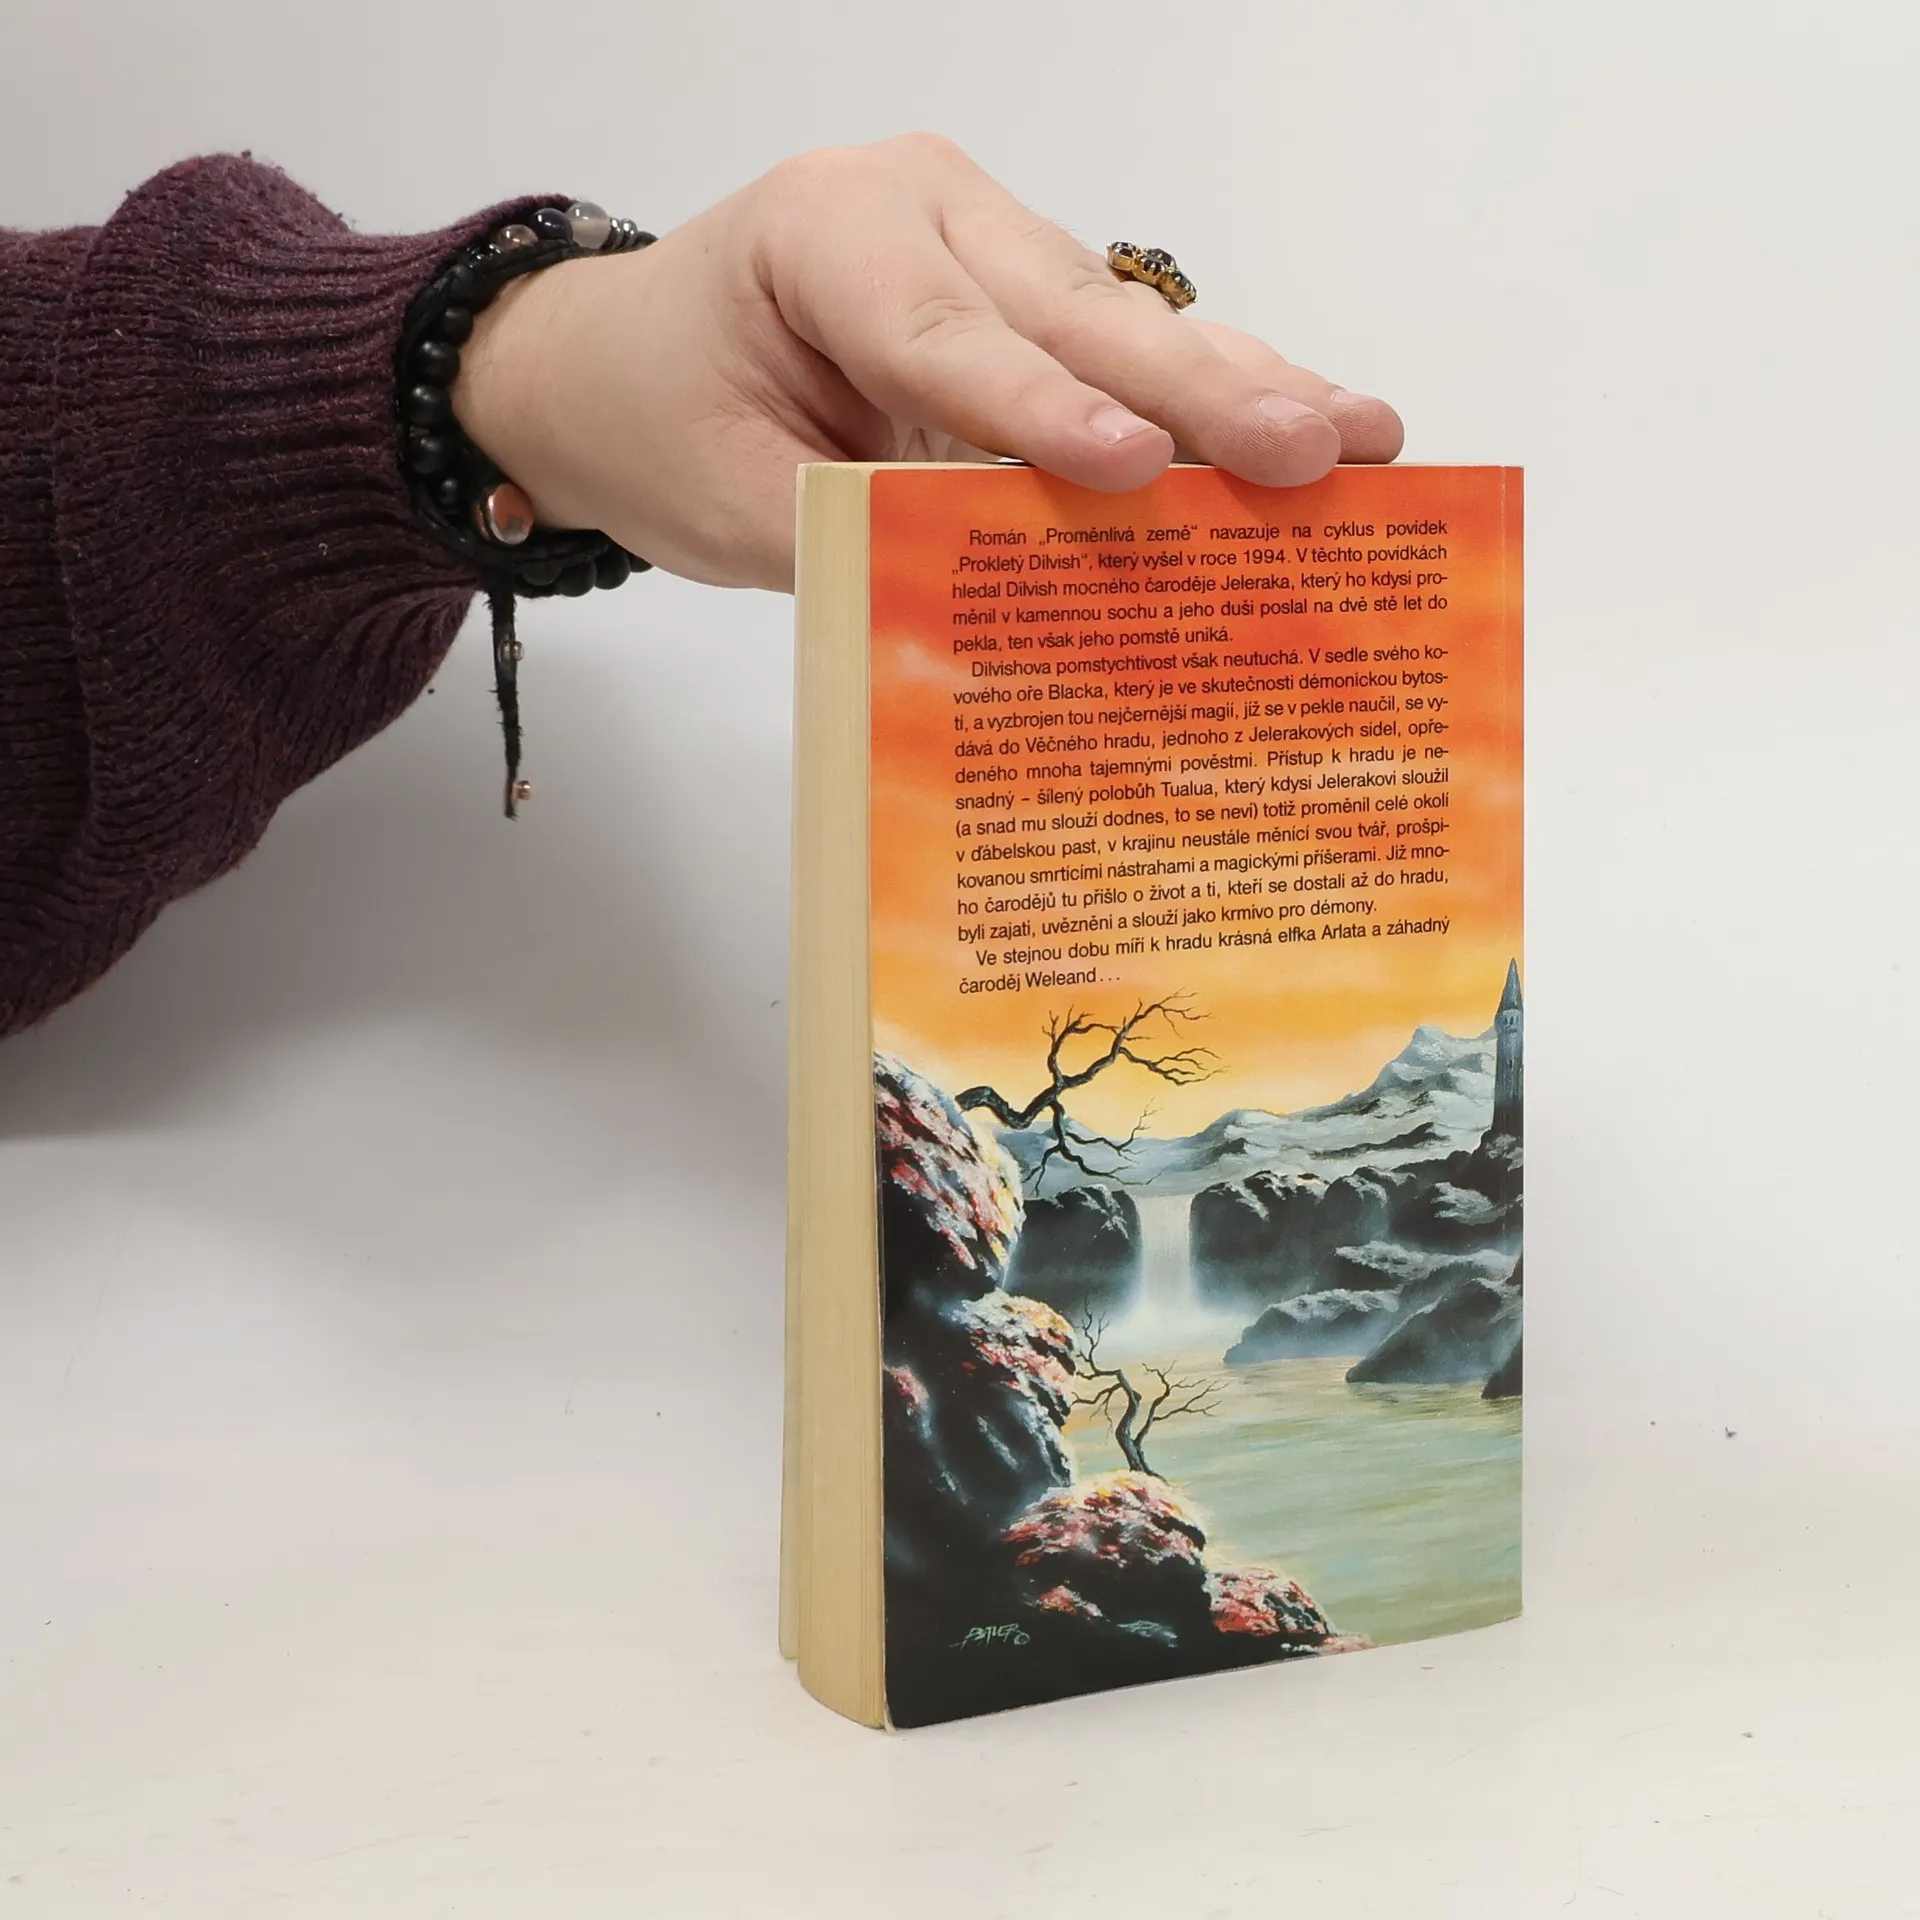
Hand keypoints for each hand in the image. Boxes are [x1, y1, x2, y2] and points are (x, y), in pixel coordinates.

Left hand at [453, 134, 1403, 593]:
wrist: (620, 362)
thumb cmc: (657, 414)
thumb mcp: (723, 497)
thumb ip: (851, 541)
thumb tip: (992, 621)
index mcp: (825, 234)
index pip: (943, 334)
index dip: (1043, 411)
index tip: (1136, 471)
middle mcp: (924, 210)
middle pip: (1069, 313)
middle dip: (1194, 394)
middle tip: (1311, 451)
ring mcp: (987, 242)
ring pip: (1121, 323)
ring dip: (1241, 389)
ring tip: (1359, 436)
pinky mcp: (1025, 296)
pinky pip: (1122, 349)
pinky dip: (1215, 396)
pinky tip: (1314, 421)